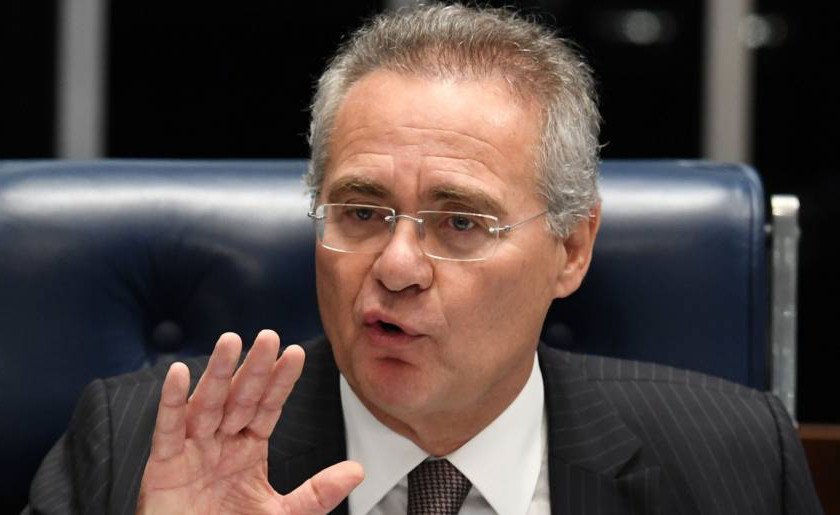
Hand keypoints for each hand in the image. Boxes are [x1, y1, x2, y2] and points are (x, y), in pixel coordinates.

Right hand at [137, 330, 363, 513]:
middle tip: (268, 336)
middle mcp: (221, 443)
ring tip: (230, 341)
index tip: (295, 352)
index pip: (268, 407)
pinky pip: (168, 429)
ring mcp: (193, 451)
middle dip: (254, 368)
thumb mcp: (281, 514)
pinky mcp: (163, 466)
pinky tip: (177, 374)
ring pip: (206, 404)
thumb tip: (357, 470)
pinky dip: (170, 401)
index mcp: (248, 449)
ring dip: (217, 372)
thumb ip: (317, 493)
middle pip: (240, 398)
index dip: (280, 381)